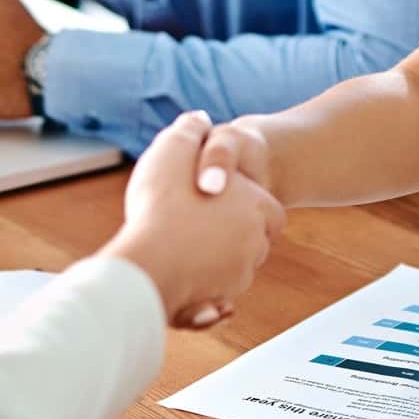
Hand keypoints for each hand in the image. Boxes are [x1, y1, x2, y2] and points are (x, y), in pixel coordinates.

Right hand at [103, 111, 287, 328]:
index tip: (220, 205)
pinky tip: (178, 277)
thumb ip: (190, 131)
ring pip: (234, 270)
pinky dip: (204, 293)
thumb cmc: (161, 205)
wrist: (149, 264)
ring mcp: (239, 275)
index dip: (246, 207)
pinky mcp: (218, 300)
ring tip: (180, 251)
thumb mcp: (173, 149)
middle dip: (229, 237)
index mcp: (255, 204)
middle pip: (252, 241)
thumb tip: (199, 119)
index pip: (270, 211)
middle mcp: (255, 241)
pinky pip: (217, 299)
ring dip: (214, 265)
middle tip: (195, 227)